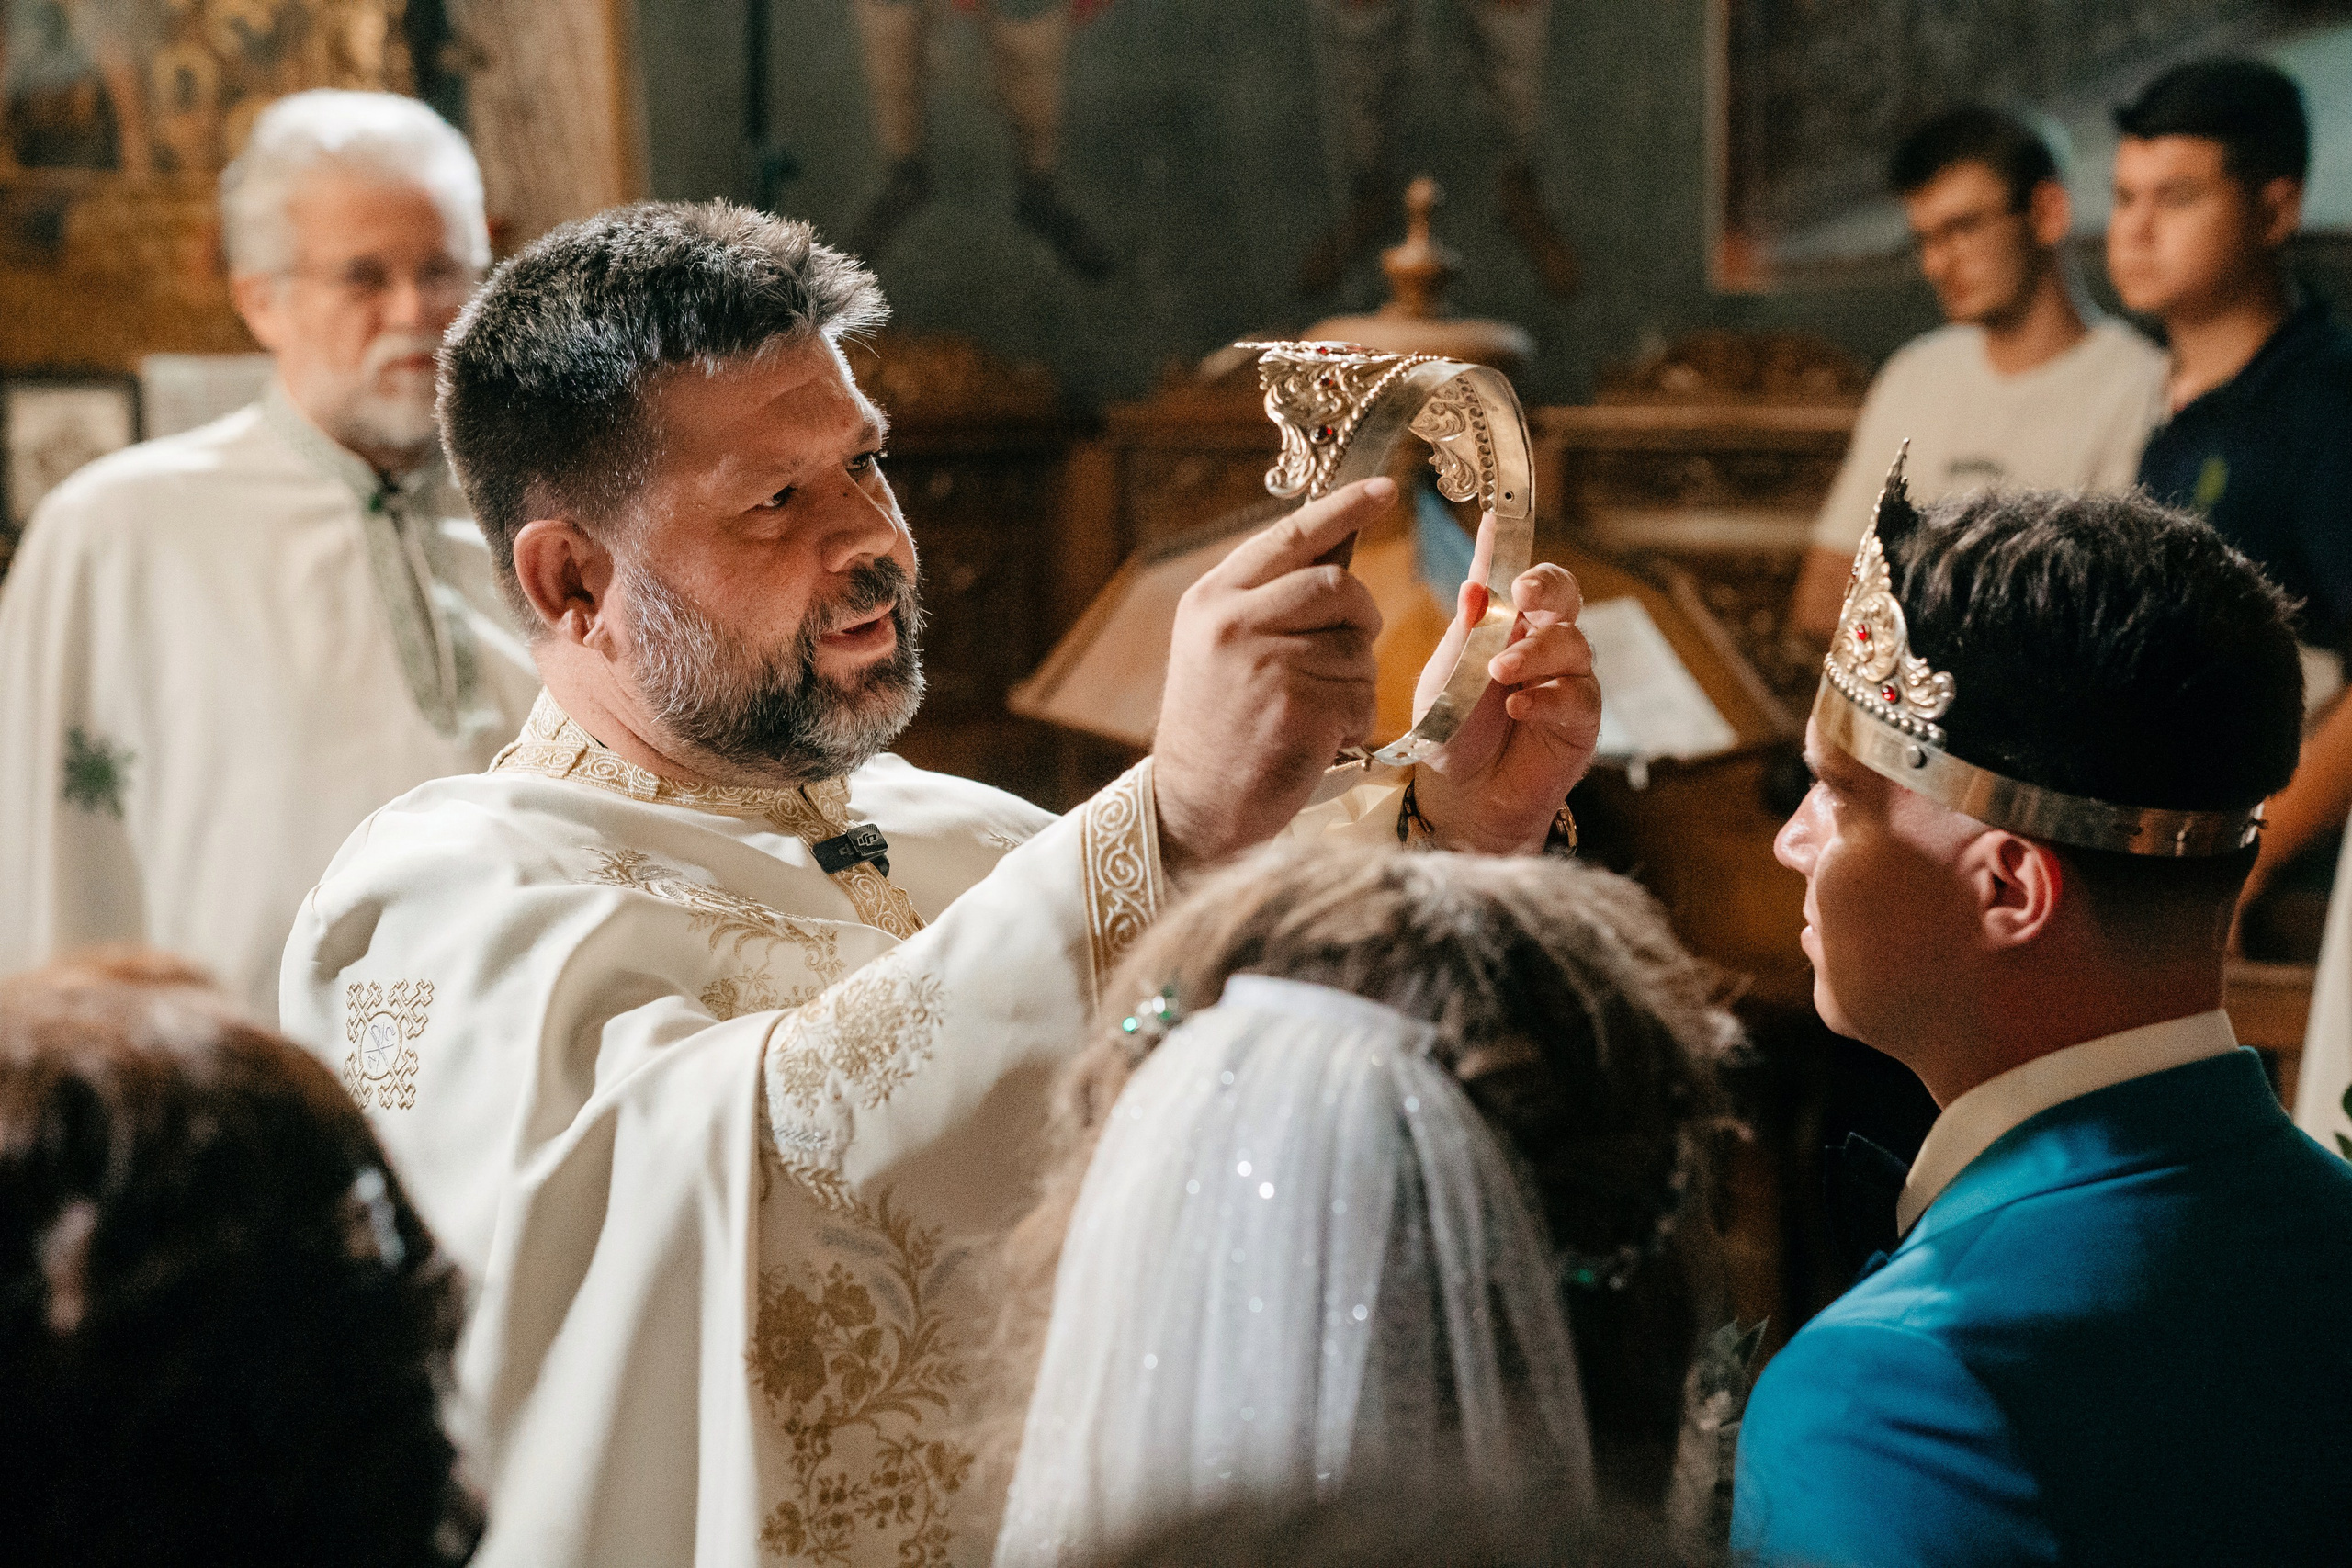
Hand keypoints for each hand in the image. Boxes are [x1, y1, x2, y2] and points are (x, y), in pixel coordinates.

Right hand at [1153, 479, 1393, 868]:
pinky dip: (1353, 722)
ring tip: (1310, 712)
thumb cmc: (1217, 729)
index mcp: (1212, 600)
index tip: (1383, 490)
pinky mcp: (1298, 709)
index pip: (1289, 537)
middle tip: (1343, 653)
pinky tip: (1317, 740)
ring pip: (1357, 647)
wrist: (1193, 807)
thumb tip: (1336, 553)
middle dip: (1359, 619)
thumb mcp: (1217, 650)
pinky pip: (1361, 696)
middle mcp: (1233, 624)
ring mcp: (1265, 665)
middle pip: (1338, 587)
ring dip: (1352, 683)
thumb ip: (1264, 601)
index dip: (1343, 509)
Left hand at [1412, 511, 1602, 853]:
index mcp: (1509, 623)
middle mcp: (1543, 643)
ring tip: (1501, 672)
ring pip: (1573, 644)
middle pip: (1566, 595)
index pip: (1524, 576)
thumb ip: (1466, 630)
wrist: (1459, 796)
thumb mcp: (1445, 673)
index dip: (1516, 550)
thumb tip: (1475, 580)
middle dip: (1547, 588)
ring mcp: (1567, 680)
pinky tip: (1518, 707)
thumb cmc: (1449, 730)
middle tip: (1520, 597)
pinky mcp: (1581, 721)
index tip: (1498, 523)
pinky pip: (1577, 695)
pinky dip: (1547, 697)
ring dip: (1536, 652)